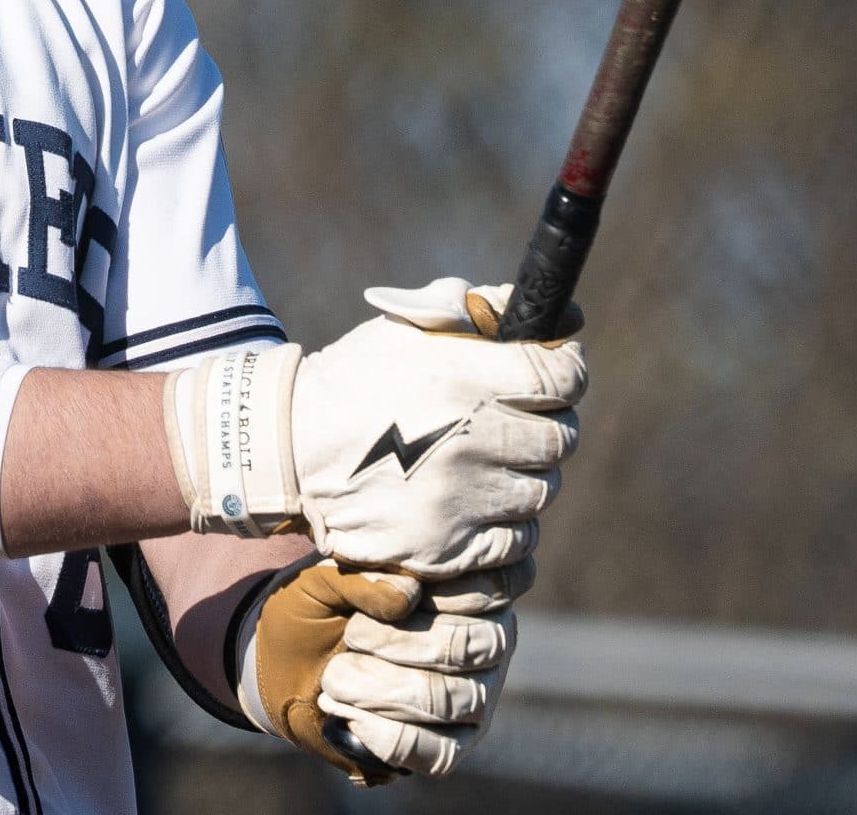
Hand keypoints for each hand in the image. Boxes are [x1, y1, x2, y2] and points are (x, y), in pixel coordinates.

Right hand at [162, 279, 583, 577]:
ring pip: (542, 491)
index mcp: (467, 377)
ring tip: (485, 462)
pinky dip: (508, 524)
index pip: (562, 378)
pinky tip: (478, 503)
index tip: (555, 373)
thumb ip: (484, 309)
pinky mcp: (448, 548)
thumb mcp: (411, 326)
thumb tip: (567, 316)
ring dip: (524, 475)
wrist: (289, 449)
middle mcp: (472, 439)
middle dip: (546, 425)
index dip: (567, 372)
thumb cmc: (357, 378)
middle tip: (518, 420)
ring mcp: (462, 500)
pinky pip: (517, 543)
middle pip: (560, 438)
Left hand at [231, 555, 528, 784]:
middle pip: (463, 646)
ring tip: (336, 677)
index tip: (376, 603)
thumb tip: (407, 595)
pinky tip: (348, 714)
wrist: (292, 661)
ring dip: (382, 689)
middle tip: (350, 635)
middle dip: (395, 643)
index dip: (427, 596)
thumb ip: (365, 575)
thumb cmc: (323, 605)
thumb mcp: (327, 578)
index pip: (481, 588)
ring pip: (448, 700)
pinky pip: (439, 752)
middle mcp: (491, 637)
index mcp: (473, 583)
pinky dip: (385, 735)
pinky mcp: (456, 742)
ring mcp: (479, 692)